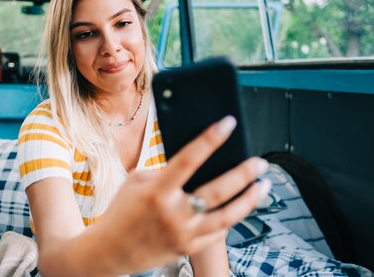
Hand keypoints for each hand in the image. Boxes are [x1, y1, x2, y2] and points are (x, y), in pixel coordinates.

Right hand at [88, 116, 270, 275]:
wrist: (108, 252)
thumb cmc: (122, 210)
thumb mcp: (137, 181)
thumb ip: (166, 170)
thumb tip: (198, 160)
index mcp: (157, 191)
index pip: (189, 158)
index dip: (210, 138)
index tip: (229, 122)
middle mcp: (172, 214)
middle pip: (218, 191)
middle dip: (244, 174)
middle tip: (261, 161)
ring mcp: (183, 235)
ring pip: (228, 217)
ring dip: (250, 199)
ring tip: (265, 185)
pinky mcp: (187, 249)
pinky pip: (218, 232)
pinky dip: (232, 217)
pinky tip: (242, 205)